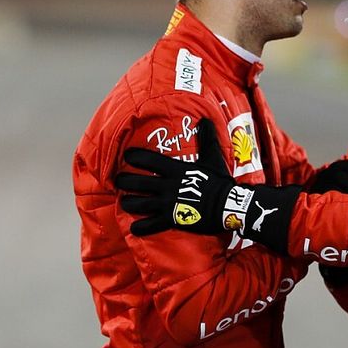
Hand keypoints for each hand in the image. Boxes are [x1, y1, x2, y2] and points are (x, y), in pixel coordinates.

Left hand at [115, 118, 299, 252]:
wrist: (228, 205)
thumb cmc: (219, 181)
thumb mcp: (213, 157)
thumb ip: (206, 138)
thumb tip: (206, 119)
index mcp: (175, 169)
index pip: (148, 159)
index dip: (134, 156)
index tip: (127, 156)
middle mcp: (167, 185)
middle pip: (136, 182)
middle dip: (123, 181)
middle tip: (119, 181)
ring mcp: (168, 203)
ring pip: (139, 203)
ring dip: (128, 202)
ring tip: (125, 201)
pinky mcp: (172, 219)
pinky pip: (150, 225)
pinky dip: (140, 227)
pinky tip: (134, 227)